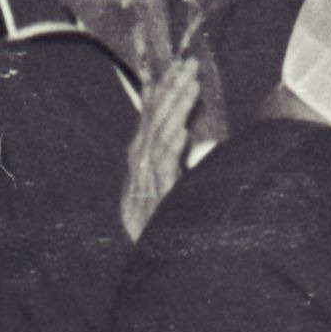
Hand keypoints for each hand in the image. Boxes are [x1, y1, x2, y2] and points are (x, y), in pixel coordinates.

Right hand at [119, 55, 202, 242]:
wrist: (163, 266)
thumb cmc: (176, 224)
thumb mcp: (181, 183)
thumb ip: (179, 159)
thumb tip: (185, 129)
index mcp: (145, 164)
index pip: (153, 120)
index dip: (165, 92)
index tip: (181, 65)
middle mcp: (139, 172)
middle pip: (153, 124)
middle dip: (171, 92)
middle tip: (190, 65)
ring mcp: (143, 187)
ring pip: (157, 141)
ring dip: (174, 111)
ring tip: (190, 86)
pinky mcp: (152, 204)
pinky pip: (160, 172)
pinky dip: (169, 149)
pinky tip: (180, 131)